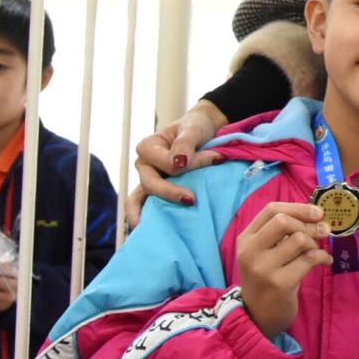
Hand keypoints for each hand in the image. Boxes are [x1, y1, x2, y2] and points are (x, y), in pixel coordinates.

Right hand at [127, 101, 227, 225]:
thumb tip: (178, 163)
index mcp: (148, 147)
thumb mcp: (193, 129)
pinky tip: (152, 231)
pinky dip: (147, 218)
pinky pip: (145, 206)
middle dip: (171, 193)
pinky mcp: (156, 192)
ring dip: (151, 213)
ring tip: (156, 230)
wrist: (204, 128)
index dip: (192, 163)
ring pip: (141, 199)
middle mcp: (144, 165)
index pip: (167, 163)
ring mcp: (148, 180)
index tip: (218, 158)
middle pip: (151, 184)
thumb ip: (185, 144)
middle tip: (193, 200)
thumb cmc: (196, 127)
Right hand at [234, 200, 332, 338]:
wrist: (258, 316)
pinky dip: (323, 257)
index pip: (271, 210)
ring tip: (317, 252)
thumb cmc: (266, 279)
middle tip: (323, 231)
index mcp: (246, 239)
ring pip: (299, 240)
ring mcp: (263, 268)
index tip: (317, 212)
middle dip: (308, 224)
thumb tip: (317, 215)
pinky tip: (325, 261)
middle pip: (284, 221)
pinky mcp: (279, 283)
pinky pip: (309, 259)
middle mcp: (250, 251)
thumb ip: (281, 233)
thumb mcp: (264, 253)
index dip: (298, 208)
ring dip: (315, 244)